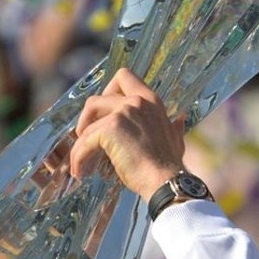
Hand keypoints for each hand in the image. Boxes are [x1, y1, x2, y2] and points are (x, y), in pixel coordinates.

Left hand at [71, 68, 185, 198]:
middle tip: (86, 137)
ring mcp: (123, 113)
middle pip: (96, 99)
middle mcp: (137, 101)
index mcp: (151, 101)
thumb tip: (179, 119)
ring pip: (87, 124)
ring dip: (81, 143)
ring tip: (82, 160)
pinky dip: (79, 158)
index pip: (124, 76)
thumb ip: (173, 126)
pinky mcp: (110, 129)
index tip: (104, 113)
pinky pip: (84, 142)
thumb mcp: (176, 139)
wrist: (166, 181)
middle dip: (86, 119)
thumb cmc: (170, 166)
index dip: (107, 91)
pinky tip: (81, 172)